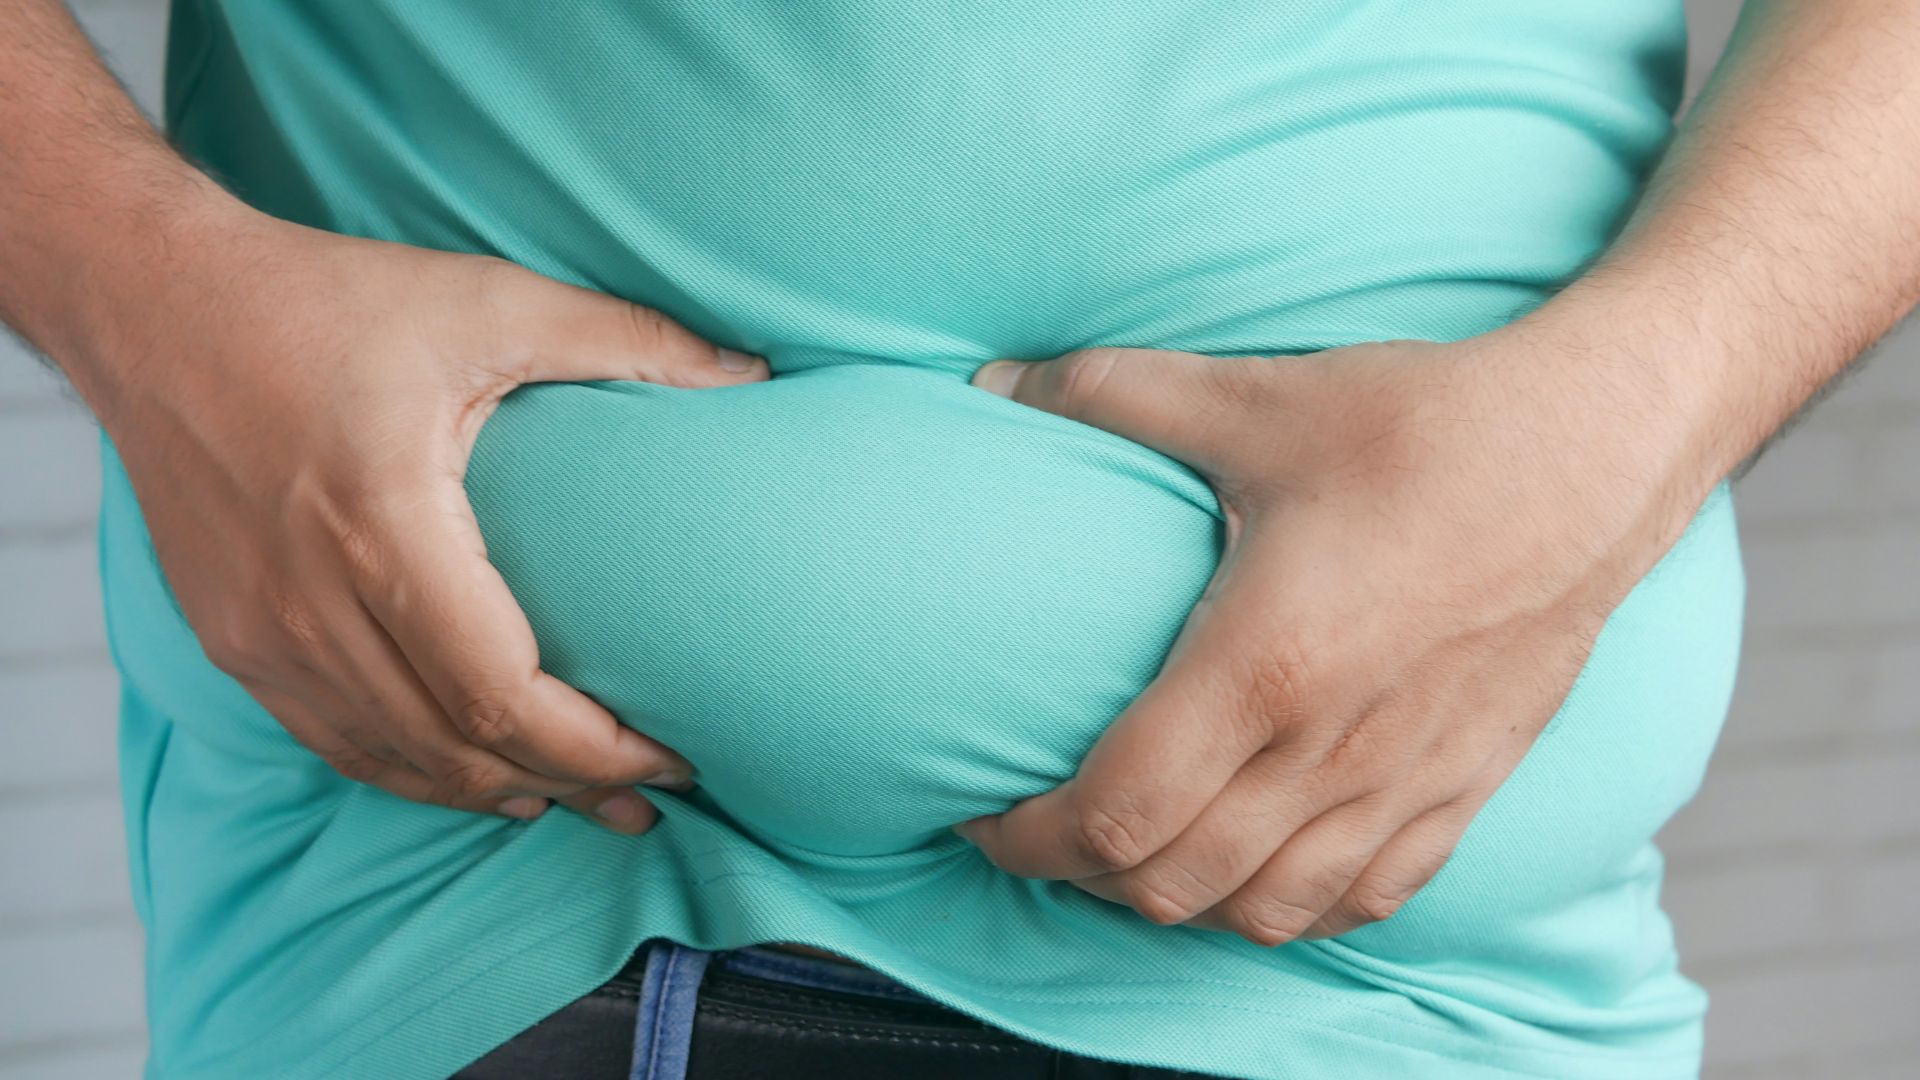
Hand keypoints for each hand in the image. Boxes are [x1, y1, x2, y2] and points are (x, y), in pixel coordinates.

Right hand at [87, 206, 767, 831]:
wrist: (155, 307)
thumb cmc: (325, 300)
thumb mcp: (487, 300)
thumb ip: (627, 339)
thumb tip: (750, 376)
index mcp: (383, 524)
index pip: (503, 693)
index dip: (597, 748)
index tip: (673, 756)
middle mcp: (311, 599)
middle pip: (458, 746)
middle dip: (568, 785)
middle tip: (649, 800)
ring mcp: (260, 632)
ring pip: (395, 761)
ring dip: (494, 791)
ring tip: (579, 803)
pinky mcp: (232, 639)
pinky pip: (334, 742)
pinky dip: (414, 773)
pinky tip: (474, 777)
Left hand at [952, 327, 1704, 942]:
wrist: (1599, 449)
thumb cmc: (1426, 425)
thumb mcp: (1254, 398)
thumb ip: (1108, 394)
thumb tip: (991, 384)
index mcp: (1264, 665)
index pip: (1115, 813)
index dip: (1028, 837)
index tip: (985, 814)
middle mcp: (1331, 750)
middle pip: (1172, 885)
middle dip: (1083, 877)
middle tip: (1047, 830)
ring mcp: (1405, 783)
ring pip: (1262, 912)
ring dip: (1178, 902)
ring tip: (1137, 853)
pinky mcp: (1465, 789)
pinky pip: (1364, 901)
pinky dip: (1289, 908)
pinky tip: (1256, 867)